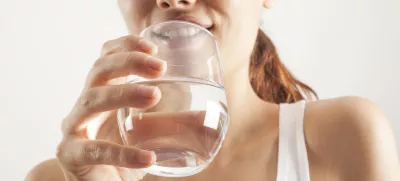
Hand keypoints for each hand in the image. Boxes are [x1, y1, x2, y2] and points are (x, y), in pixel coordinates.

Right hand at [56, 35, 165, 180]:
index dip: (125, 45)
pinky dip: (123, 153)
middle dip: (129, 62)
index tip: (154, 46)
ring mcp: (74, 129)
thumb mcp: (148, 134)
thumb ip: (172, 122)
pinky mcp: (71, 155)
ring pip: (91, 100)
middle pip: (99, 70)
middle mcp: (84, 106)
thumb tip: (206, 115)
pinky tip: (148, 158)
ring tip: (155, 95)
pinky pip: (95, 150)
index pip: (106, 58)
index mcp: (102, 94)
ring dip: (123, 93)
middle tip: (160, 66)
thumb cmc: (124, 155)